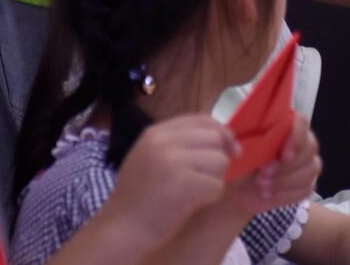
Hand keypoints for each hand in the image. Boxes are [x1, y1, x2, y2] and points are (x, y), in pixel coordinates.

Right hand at [100, 114, 238, 251]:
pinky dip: (211, 197)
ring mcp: (173, 161)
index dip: (221, 132)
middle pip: (215, 138)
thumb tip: (222, 137)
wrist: (121, 230)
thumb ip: (180, 143)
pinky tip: (193, 204)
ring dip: (214, 180)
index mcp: (156, 132)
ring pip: (220, 161)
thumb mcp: (151, 157)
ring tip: (193, 192)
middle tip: (204, 178)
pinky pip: (217, 185)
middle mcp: (164, 141)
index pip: (202, 119)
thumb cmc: (139, 197)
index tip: (228, 149)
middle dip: (218, 159)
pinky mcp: (184, 183)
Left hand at [228, 113, 321, 215]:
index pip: (301, 122)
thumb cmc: (235, 165)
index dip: (297, 137)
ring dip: (284, 181)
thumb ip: (245, 136)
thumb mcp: (234, 147)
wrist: (234, 191)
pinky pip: (306, 189)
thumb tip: (251, 138)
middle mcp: (299, 142)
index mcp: (282, 126)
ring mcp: (306, 164)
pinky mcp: (305, 184)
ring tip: (261, 185)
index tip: (284, 155)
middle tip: (263, 174)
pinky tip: (268, 194)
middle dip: (287, 166)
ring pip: (310, 170)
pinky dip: (286, 194)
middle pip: (310, 147)